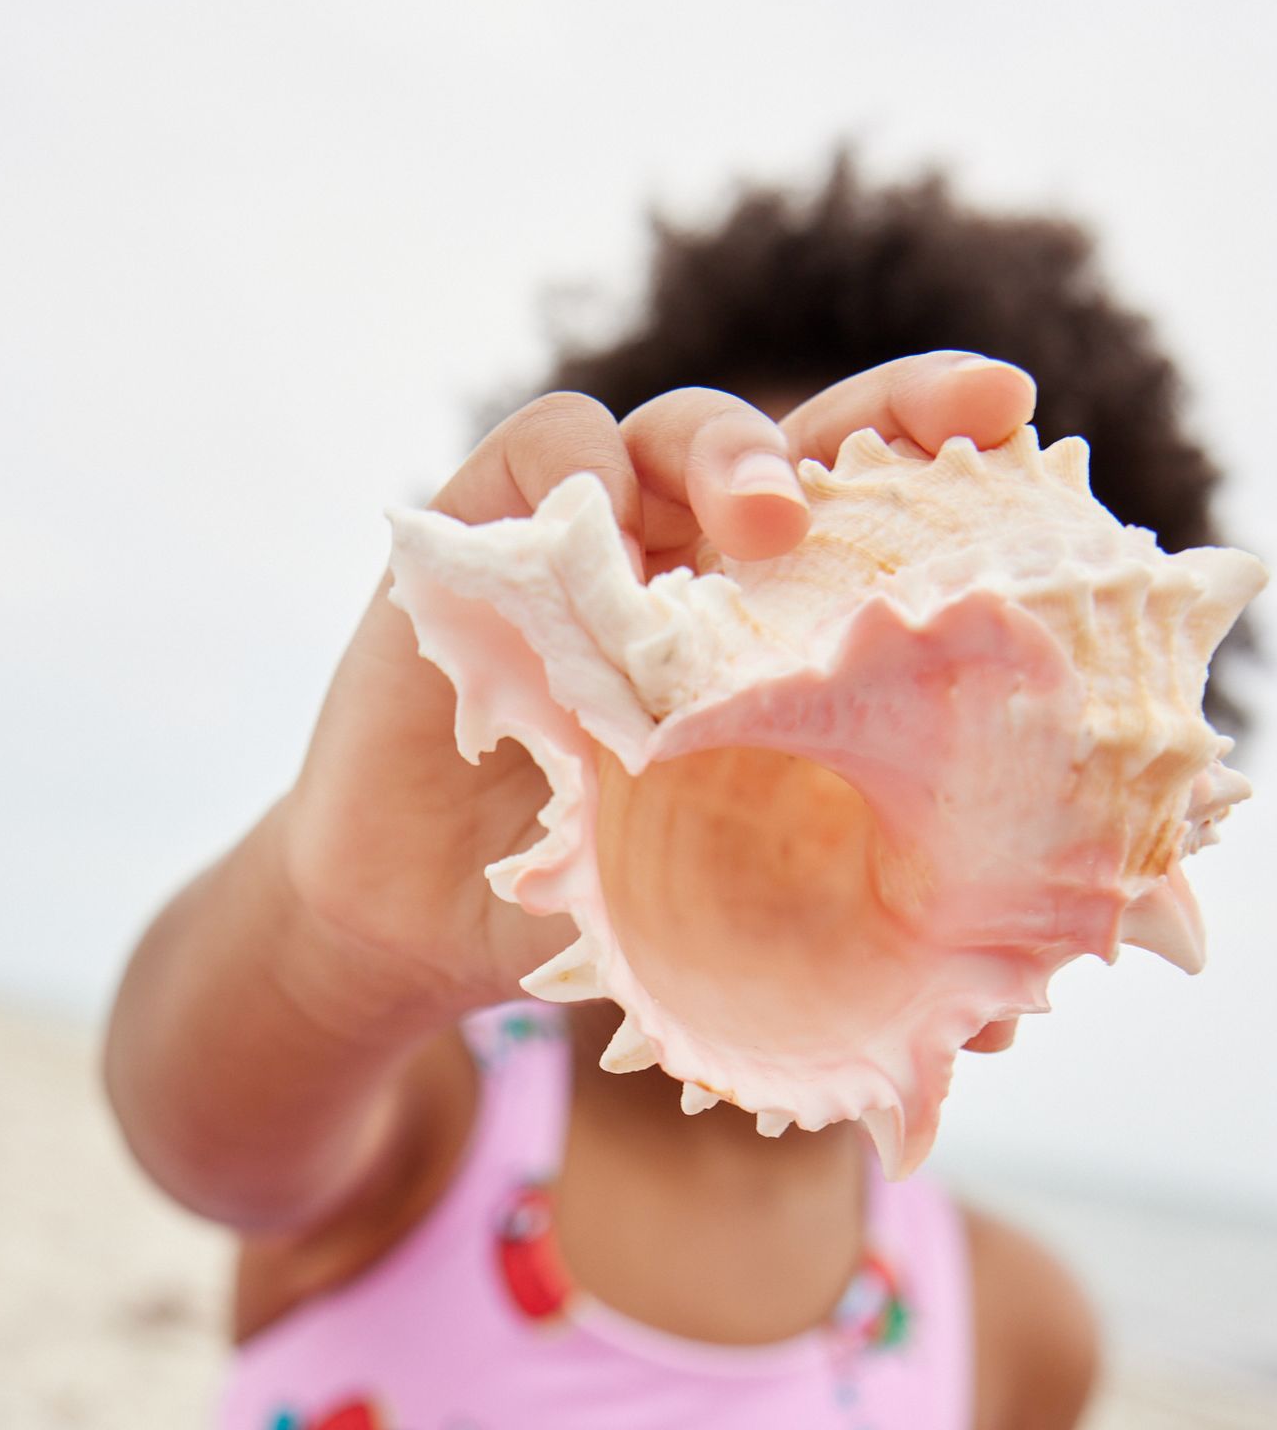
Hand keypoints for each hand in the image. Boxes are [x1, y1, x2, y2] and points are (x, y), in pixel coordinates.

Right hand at [279, 352, 1036, 1023]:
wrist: (418, 928)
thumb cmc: (590, 914)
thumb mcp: (731, 918)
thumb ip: (845, 929)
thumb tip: (1006, 1018)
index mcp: (778, 626)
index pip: (882, 506)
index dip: (940, 441)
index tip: (1013, 411)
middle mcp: (693, 559)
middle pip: (796, 439)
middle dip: (866, 420)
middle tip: (897, 480)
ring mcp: (591, 537)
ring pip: (673, 429)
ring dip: (727, 452)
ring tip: (761, 520)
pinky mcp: (482, 530)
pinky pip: (544, 448)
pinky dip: (580, 473)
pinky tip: (598, 538)